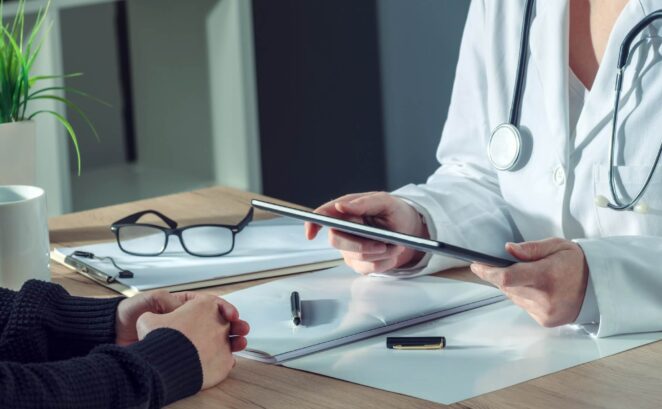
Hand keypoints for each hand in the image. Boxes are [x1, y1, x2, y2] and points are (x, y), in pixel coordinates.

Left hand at [116, 290, 249, 349]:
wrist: (115, 333)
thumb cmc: (130, 313)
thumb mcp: (150, 300)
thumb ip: (169, 301)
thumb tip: (184, 306)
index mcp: (184, 305)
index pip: (211, 304)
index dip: (225, 308)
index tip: (231, 314)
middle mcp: (188, 320)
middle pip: (218, 322)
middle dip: (234, 325)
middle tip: (242, 329)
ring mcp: (187, 337)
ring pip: (215, 339)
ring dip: (231, 341)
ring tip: (240, 343)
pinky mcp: (183, 354)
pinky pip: (205, 355)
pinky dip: (219, 357)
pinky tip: (227, 358)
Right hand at [136, 293, 248, 389]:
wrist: (165, 363)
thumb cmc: (159, 340)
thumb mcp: (148, 320)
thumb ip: (155, 316)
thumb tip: (151, 319)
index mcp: (203, 305)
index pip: (212, 303)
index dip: (211, 309)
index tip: (213, 313)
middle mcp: (218, 322)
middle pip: (225, 322)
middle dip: (226, 326)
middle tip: (222, 332)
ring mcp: (224, 342)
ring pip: (231, 341)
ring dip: (231, 343)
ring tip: (229, 346)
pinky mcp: (225, 362)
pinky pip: (226, 361)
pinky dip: (221, 362)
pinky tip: (214, 363)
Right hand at [304, 192, 428, 273]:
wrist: (411, 231)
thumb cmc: (397, 212)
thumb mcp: (386, 202)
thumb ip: (364, 203)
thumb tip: (342, 206)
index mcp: (346, 210)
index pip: (322, 215)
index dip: (312, 224)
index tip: (311, 233)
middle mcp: (345, 229)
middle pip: (337, 241)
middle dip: (361, 245)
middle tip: (383, 244)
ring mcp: (350, 247)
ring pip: (355, 257)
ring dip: (380, 254)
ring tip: (395, 245)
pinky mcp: (359, 263)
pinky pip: (366, 268)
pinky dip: (383, 262)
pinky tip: (391, 253)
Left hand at [470, 238, 588, 326]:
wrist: (599, 288)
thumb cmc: (577, 263)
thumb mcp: (557, 246)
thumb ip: (531, 249)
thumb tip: (508, 249)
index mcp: (546, 276)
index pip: (507, 277)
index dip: (488, 272)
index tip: (476, 265)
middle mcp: (544, 298)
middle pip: (507, 287)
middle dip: (501, 276)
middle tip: (503, 265)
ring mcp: (544, 312)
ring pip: (514, 297)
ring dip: (515, 286)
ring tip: (531, 277)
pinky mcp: (545, 321)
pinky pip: (523, 306)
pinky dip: (525, 296)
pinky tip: (539, 290)